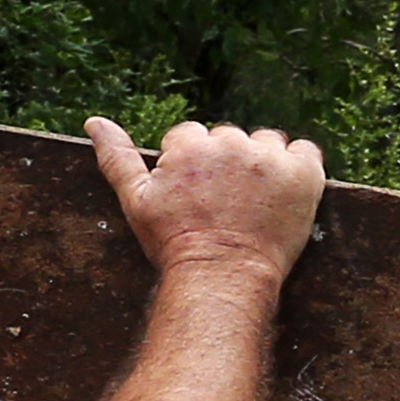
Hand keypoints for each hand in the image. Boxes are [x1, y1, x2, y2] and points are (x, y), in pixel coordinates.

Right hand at [90, 115, 324, 283]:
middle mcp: (231, 143)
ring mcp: (269, 158)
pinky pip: (305, 152)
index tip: (195, 197)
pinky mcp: (303, 174)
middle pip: (229, 138)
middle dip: (226, 164)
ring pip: (266, 142)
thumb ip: (116, 157)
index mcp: (190, 145)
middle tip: (223, 204)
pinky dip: (297, 167)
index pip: (191, 137)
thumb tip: (94, 121)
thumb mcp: (135, 201)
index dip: (191, 168)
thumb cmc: (173, 244)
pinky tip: (283, 192)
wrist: (221, 278)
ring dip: (262, 162)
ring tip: (254, 200)